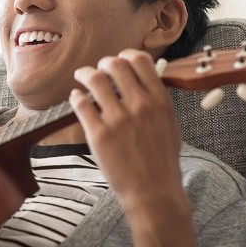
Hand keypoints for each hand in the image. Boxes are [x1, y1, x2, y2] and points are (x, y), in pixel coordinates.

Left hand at [71, 50, 183, 214]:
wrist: (153, 191)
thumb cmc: (162, 161)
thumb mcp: (170, 125)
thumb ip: (157, 101)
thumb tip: (145, 81)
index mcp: (160, 101)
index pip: (140, 61)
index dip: (125, 56)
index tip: (118, 60)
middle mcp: (140, 105)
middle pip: (115, 65)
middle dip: (103, 64)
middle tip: (98, 70)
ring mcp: (118, 119)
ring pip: (95, 79)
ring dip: (85, 74)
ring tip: (81, 77)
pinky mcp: (98, 133)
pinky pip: (80, 103)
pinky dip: (76, 97)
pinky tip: (76, 99)